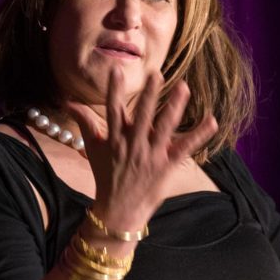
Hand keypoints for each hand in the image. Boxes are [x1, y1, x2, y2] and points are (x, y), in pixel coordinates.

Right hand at [67, 67, 218, 232]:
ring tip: (183, 88)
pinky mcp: (166, 166)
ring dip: (174, 107)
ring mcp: (151, 155)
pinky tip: (211, 121)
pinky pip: (185, 148)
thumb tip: (68, 102)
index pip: (113, 109)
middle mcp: (133, 144)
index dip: (114, 90)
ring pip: (164, 127)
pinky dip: (199, 135)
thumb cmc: (106, 175)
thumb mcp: (93, 147)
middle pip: (142, 115)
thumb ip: (84, 121)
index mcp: (115, 138)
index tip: (116, 69)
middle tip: (157, 74)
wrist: (118, 210)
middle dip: (149, 94)